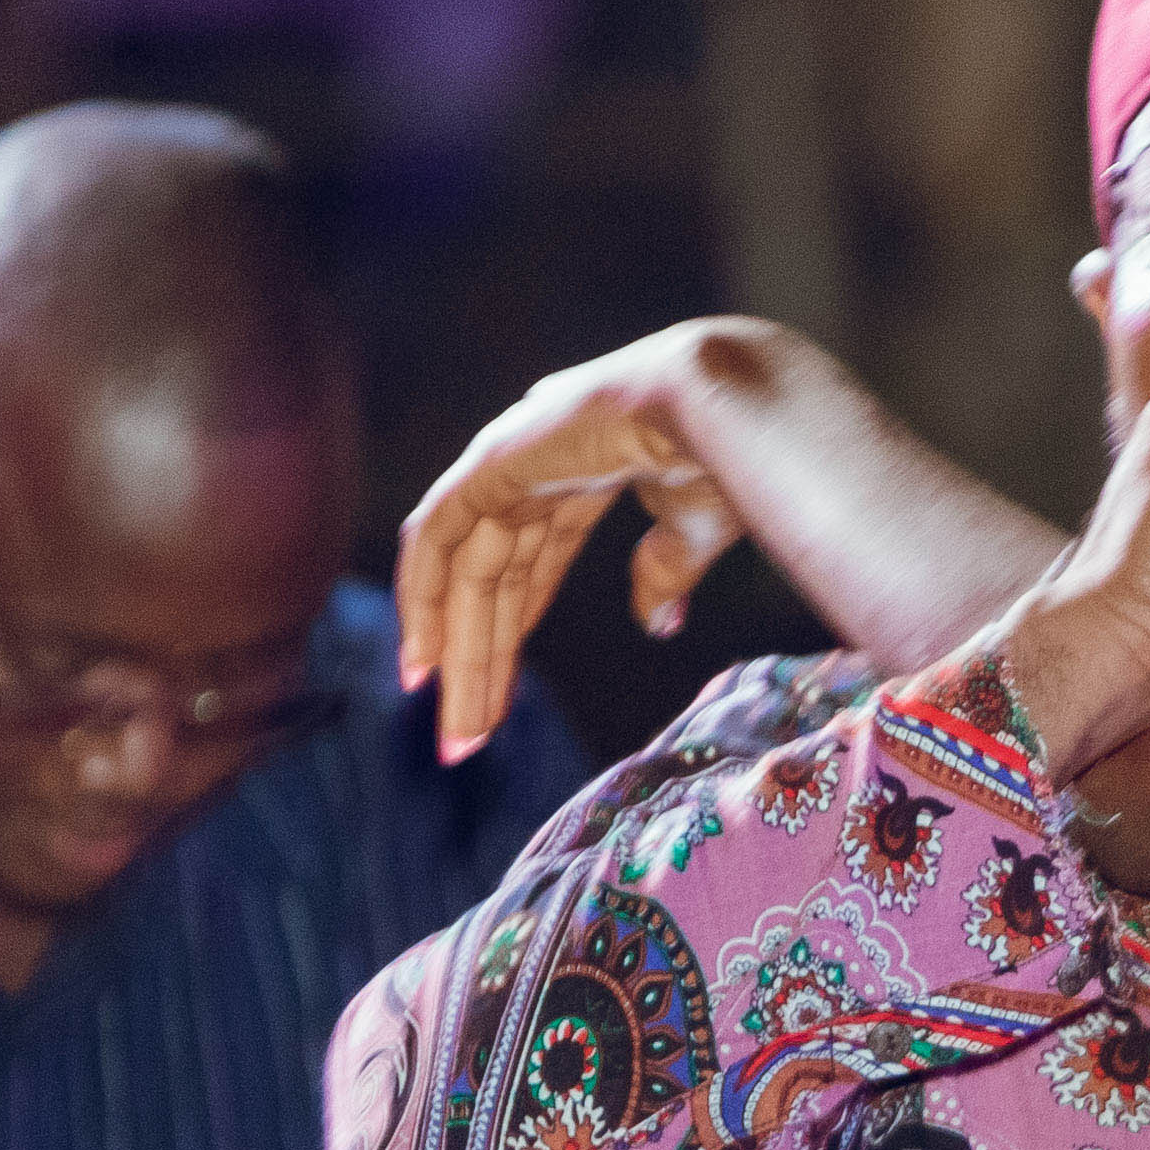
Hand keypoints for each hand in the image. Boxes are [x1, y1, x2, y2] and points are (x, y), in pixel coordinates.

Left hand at [397, 317, 850, 762]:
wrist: (727, 409)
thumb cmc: (729, 458)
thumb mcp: (694, 532)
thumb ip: (663, 572)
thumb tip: (656, 625)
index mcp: (584, 471)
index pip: (529, 562)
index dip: (509, 629)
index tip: (499, 701)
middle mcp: (535, 464)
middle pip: (491, 579)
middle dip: (479, 660)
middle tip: (467, 740)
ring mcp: (509, 460)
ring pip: (463, 573)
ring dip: (455, 652)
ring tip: (456, 727)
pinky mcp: (491, 463)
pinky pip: (436, 538)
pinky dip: (421, 598)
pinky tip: (422, 661)